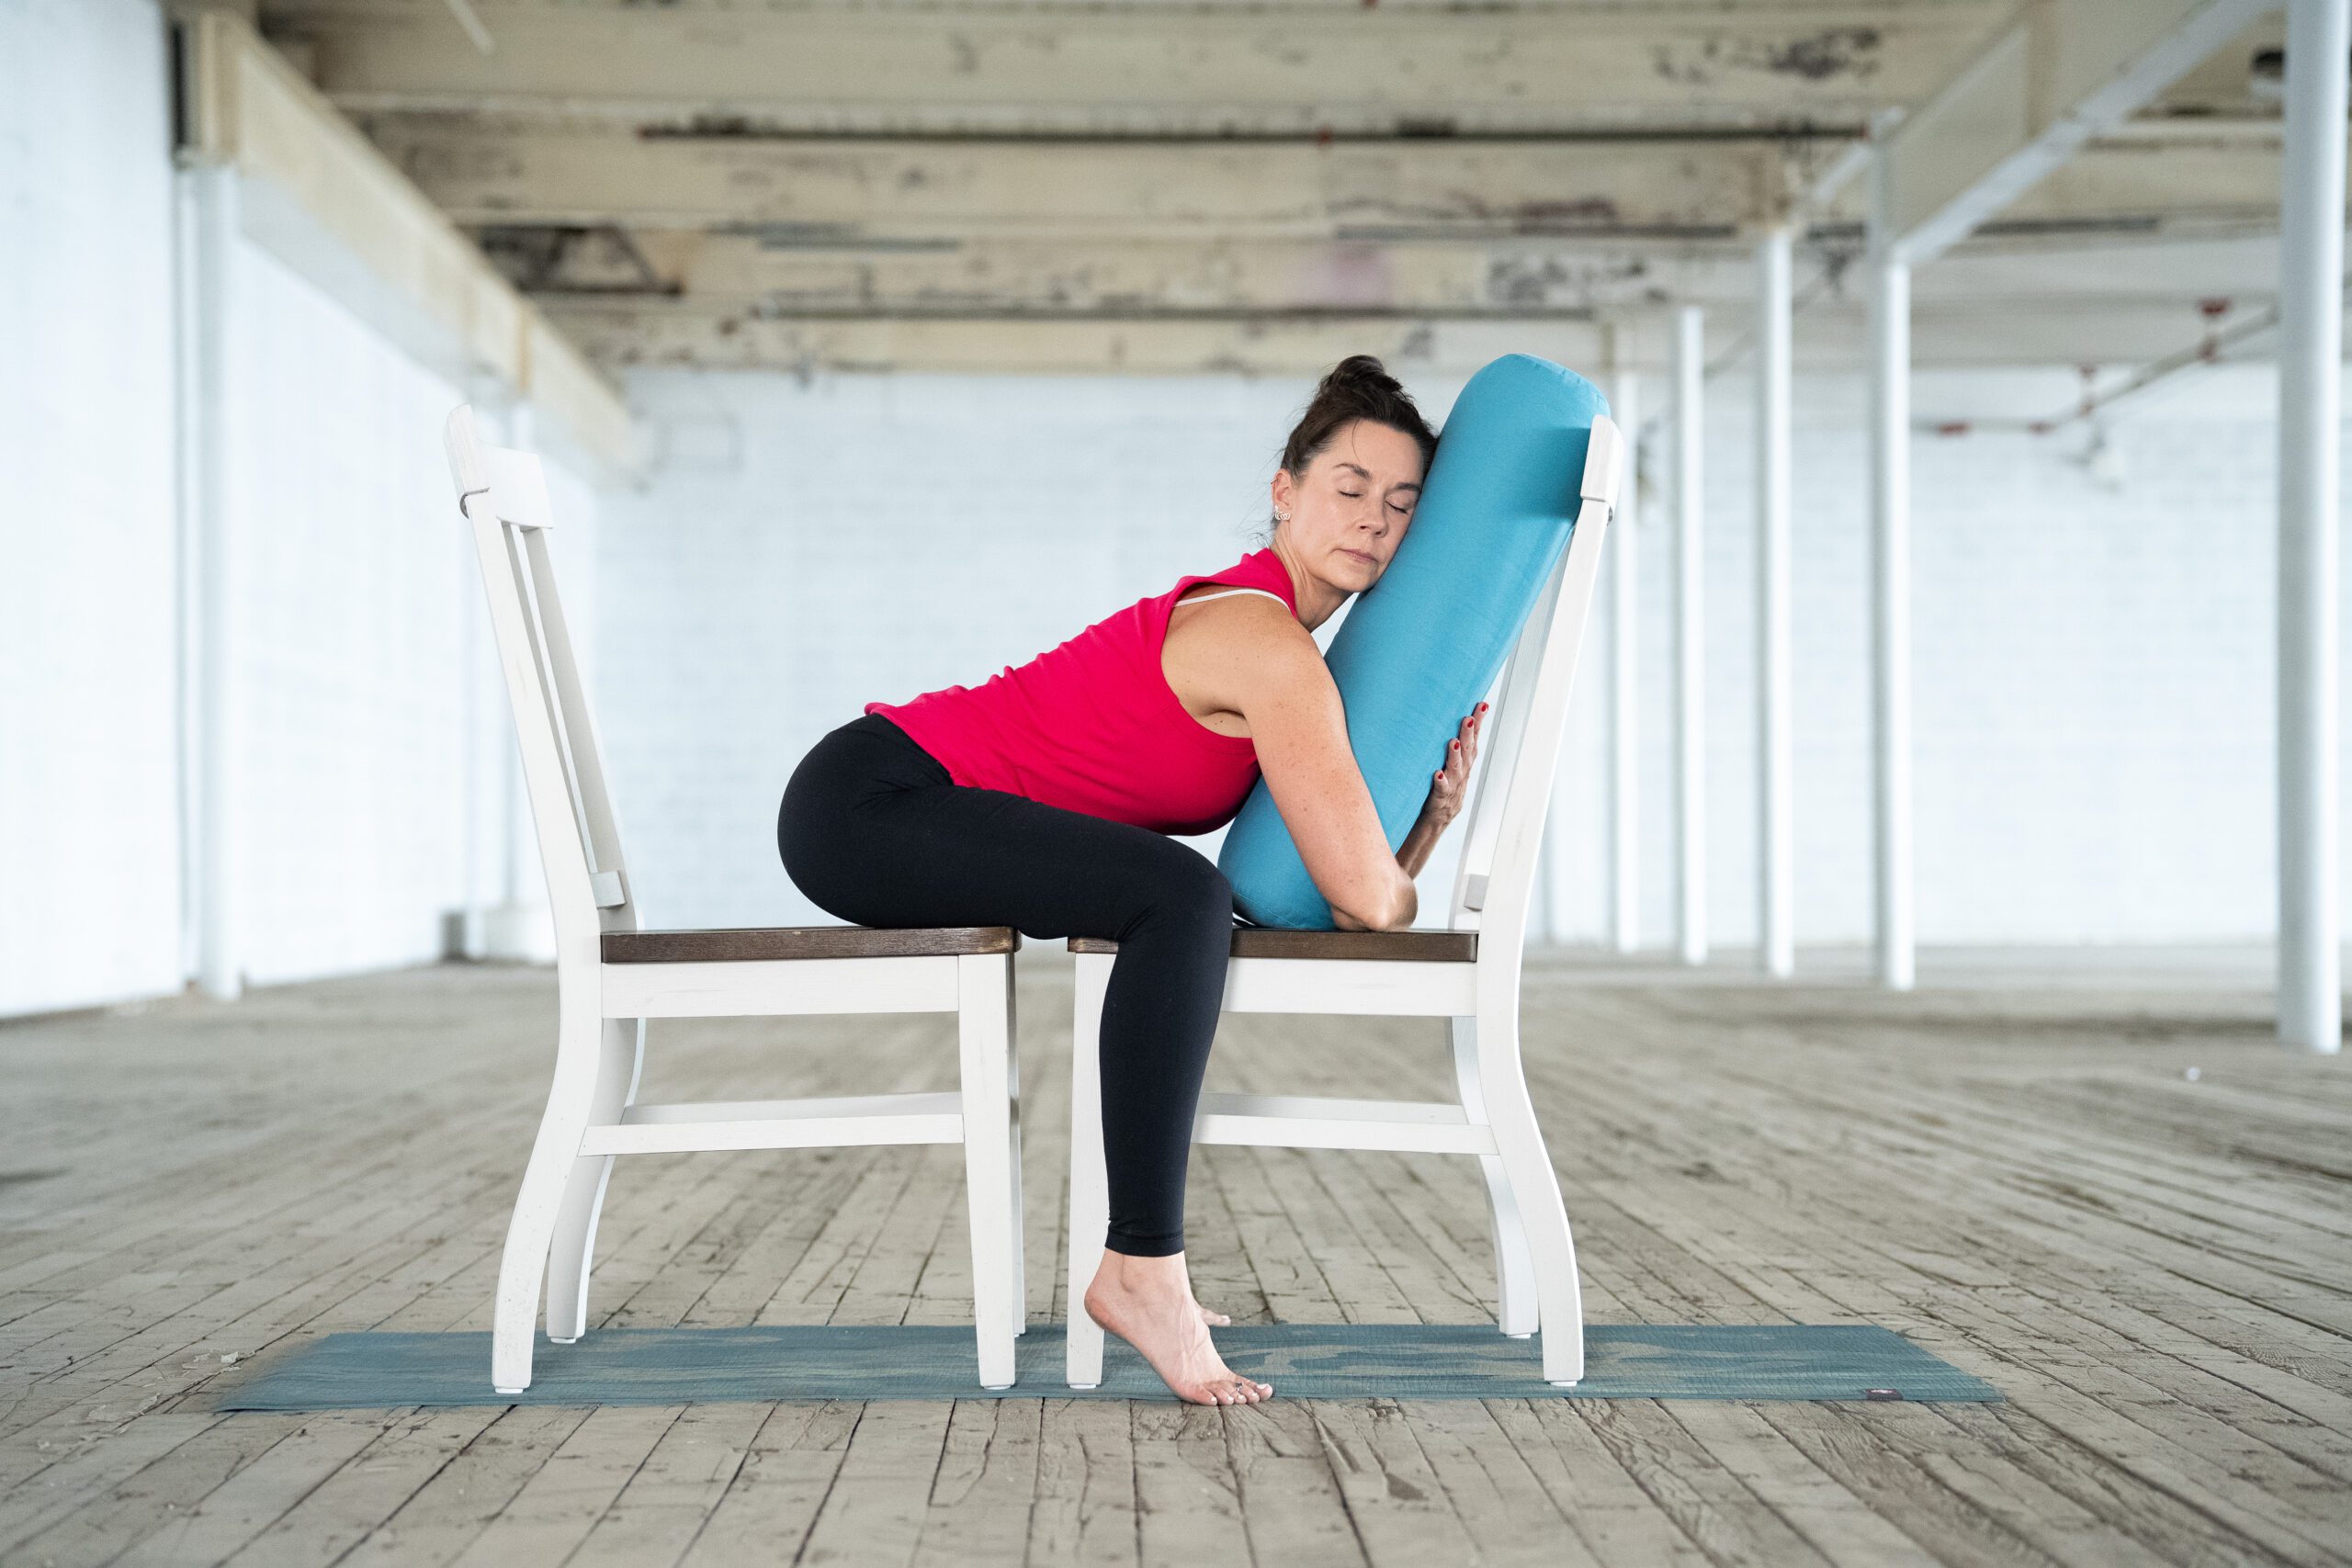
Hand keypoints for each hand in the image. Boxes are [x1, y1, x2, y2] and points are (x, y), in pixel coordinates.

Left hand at [1421, 703, 1484, 830]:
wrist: (1436, 820)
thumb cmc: (1441, 789)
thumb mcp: (1450, 767)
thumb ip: (1453, 748)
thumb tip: (1451, 721)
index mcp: (1464, 765)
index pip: (1473, 740)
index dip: (1479, 723)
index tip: (1482, 704)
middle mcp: (1461, 774)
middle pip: (1467, 752)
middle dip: (1469, 734)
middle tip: (1469, 717)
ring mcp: (1452, 787)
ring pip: (1456, 770)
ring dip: (1455, 755)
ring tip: (1453, 741)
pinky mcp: (1440, 800)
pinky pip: (1441, 791)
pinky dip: (1441, 782)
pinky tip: (1438, 773)